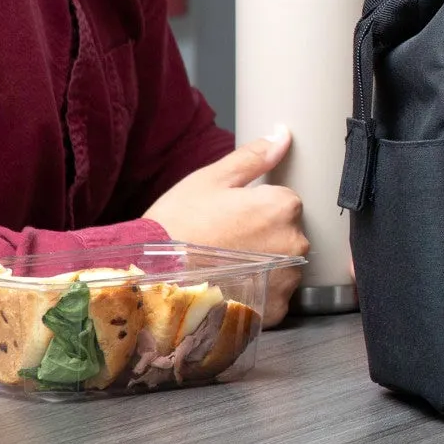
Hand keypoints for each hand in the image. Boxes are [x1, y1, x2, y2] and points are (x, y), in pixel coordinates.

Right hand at [144, 128, 307, 326]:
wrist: (149, 279)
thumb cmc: (177, 226)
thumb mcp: (211, 180)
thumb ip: (254, 157)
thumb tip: (283, 134)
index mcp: (283, 206)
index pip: (286, 201)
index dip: (257, 207)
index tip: (232, 217)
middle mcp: (295, 242)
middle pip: (288, 233)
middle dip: (264, 236)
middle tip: (225, 242)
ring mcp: (286, 279)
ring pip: (284, 265)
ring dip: (264, 266)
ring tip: (225, 267)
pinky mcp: (275, 309)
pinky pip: (275, 295)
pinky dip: (257, 293)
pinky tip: (230, 287)